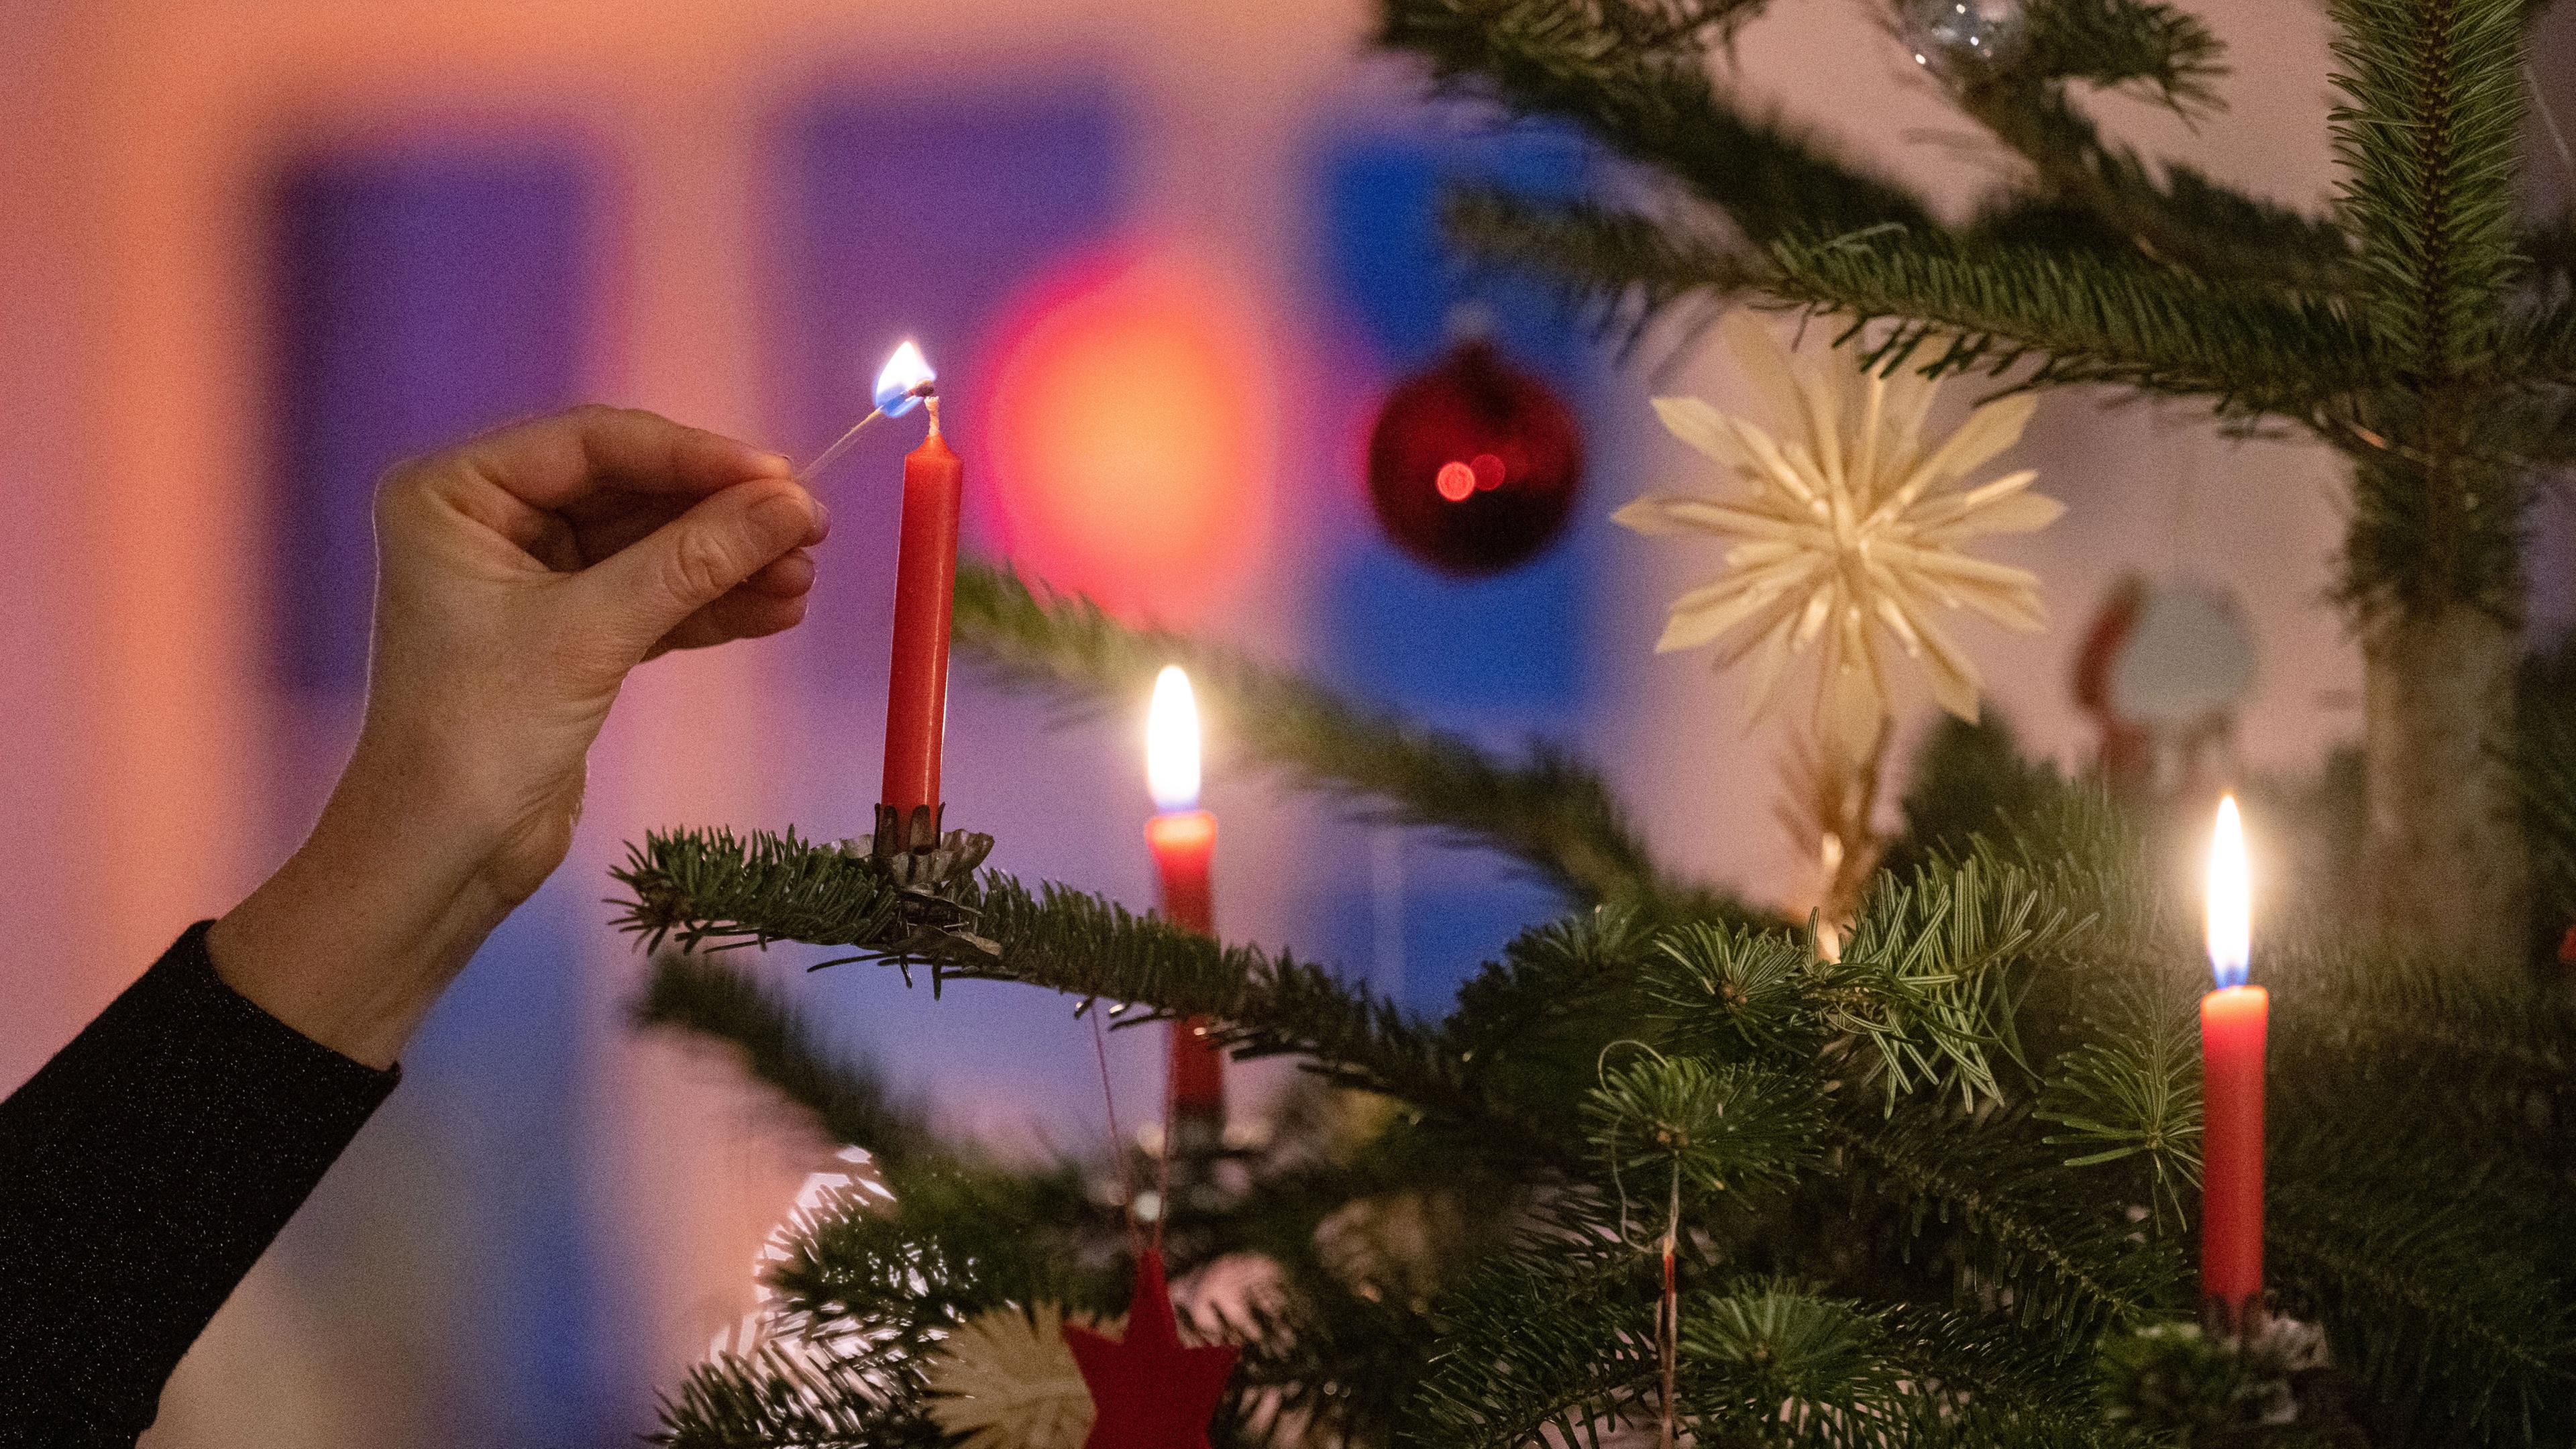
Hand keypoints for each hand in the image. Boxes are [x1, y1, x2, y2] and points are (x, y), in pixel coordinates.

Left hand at [210, 407, 826, 1066]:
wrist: (441, 856)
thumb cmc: (482, 730)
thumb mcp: (592, 633)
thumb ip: (695, 560)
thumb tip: (797, 505)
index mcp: (457, 492)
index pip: (594, 444)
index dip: (695, 457)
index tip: (783, 480)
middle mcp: (489, 520)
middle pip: (630, 492)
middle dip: (720, 516)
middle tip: (810, 530)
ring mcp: (530, 578)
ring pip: (650, 547)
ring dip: (728, 563)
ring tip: (804, 580)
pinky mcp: (568, 633)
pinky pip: (651, 597)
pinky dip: (710, 605)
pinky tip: (775, 611)